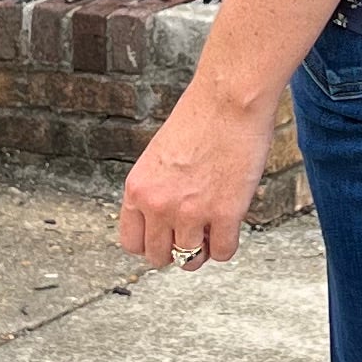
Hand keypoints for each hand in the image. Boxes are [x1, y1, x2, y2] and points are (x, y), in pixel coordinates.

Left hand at [118, 78, 273, 270]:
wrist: (229, 100)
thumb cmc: (200, 118)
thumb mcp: (159, 156)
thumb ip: (156, 189)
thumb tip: (165, 220)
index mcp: (137, 189)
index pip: (131, 242)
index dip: (150, 243)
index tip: (164, 237)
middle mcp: (158, 205)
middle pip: (159, 257)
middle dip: (175, 250)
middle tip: (190, 235)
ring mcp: (191, 212)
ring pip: (190, 261)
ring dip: (201, 251)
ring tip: (210, 232)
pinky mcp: (225, 214)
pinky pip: (222, 253)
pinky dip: (226, 246)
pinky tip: (229, 228)